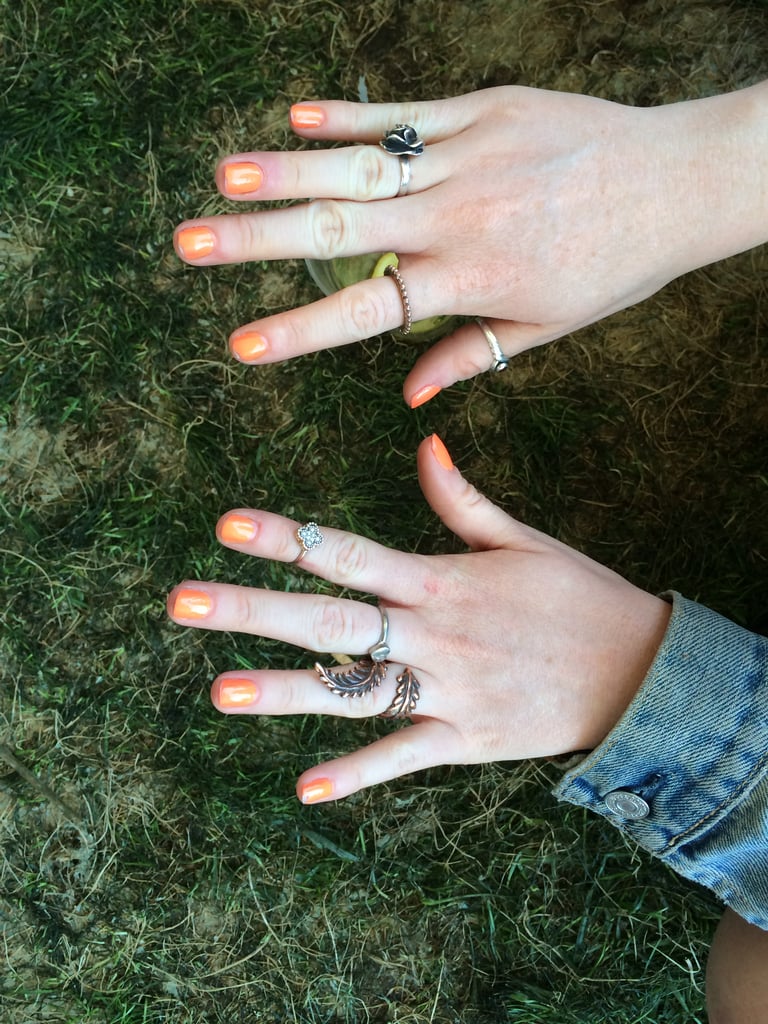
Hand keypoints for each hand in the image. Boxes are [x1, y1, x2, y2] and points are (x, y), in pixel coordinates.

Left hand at [167, 435, 670, 802]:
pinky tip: (304, 789)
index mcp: (441, 579)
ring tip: (217, 692)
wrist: (639, 673)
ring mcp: (446, 690)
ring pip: (352, 693)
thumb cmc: (578, 597)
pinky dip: (356, 774)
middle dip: (253, 610)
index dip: (288, 536)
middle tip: (181, 602)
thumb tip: (423, 441)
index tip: (228, 524)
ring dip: (284, 693)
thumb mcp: (522, 539)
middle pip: (329, 621)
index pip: (349, 551)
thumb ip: (461, 497)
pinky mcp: (463, 739)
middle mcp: (432, 635)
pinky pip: (401, 757)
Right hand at [173, 83, 767, 404]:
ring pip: (360, 168)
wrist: (679, 183)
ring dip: (285, 171)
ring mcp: (468, 156)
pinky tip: (295, 119)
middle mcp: (457, 219)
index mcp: (470, 281)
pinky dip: (349, 118)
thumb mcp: (545, 328)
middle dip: (258, 240)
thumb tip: (407, 398)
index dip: (300, 329)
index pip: (367, 311)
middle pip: (342, 232)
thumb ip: (468, 355)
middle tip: (189, 244)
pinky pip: (404, 112)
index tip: (240, 343)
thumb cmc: (613, 265)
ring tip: (221, 177)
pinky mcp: (483, 108)